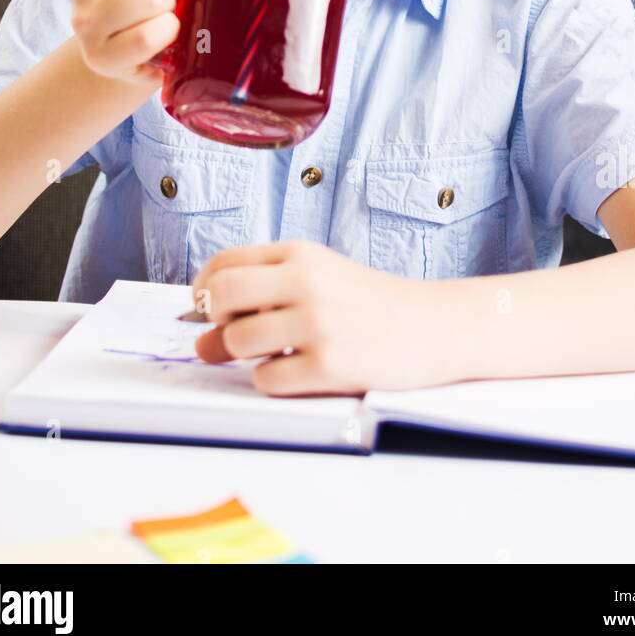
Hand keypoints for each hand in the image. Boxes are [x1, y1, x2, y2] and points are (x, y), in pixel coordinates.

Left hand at [190, 240, 444, 395]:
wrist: (433, 326)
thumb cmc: (369, 304)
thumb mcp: (318, 284)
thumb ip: (261, 300)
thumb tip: (201, 343)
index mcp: (301, 254)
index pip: (224, 262)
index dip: (203, 289)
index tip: (208, 307)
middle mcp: (306, 282)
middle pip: (221, 295)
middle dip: (216, 320)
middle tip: (236, 332)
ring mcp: (318, 323)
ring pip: (237, 341)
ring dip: (245, 355)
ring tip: (277, 352)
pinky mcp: (329, 365)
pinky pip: (266, 379)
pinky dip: (273, 381)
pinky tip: (299, 371)